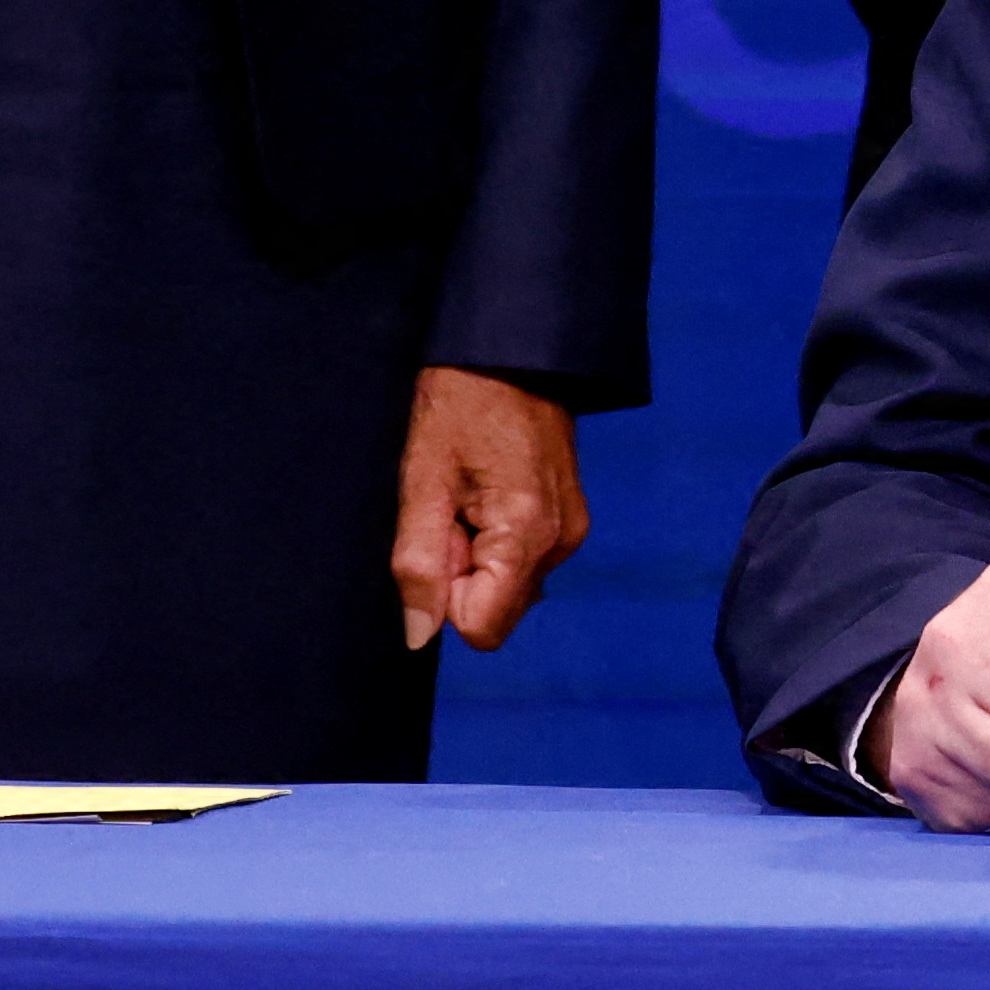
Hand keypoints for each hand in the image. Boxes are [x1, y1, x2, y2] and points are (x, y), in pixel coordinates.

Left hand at [391, 366, 587, 652]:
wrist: (511, 353)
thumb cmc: (458, 407)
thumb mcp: (422, 481)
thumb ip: (418, 564)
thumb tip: (418, 636)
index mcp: (527, 534)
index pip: (482, 627)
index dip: (446, 594)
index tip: (440, 533)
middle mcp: (561, 543)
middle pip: (497, 610)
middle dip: (462, 576)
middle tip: (451, 509)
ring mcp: (570, 531)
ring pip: (508, 587)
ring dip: (477, 559)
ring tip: (468, 496)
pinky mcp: (569, 520)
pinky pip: (522, 562)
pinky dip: (496, 543)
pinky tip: (487, 493)